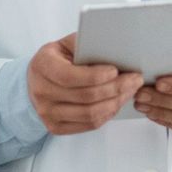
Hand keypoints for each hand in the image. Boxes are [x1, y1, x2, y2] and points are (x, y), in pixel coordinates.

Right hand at [28, 33, 142, 134]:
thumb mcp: (67, 44)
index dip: (96, 75)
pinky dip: (107, 114)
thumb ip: (86, 44)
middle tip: (135, 79)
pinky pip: (89, 124)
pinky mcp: (55, 127)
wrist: (37, 80)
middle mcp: (41, 92)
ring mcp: (47, 113)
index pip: (70, 76)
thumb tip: (116, 48)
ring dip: (116, 102)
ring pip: (90, 113)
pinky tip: (117, 102)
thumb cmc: (58, 58)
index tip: (116, 70)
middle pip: (85, 96)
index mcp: (42, 66)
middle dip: (115, 88)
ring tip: (130, 91)